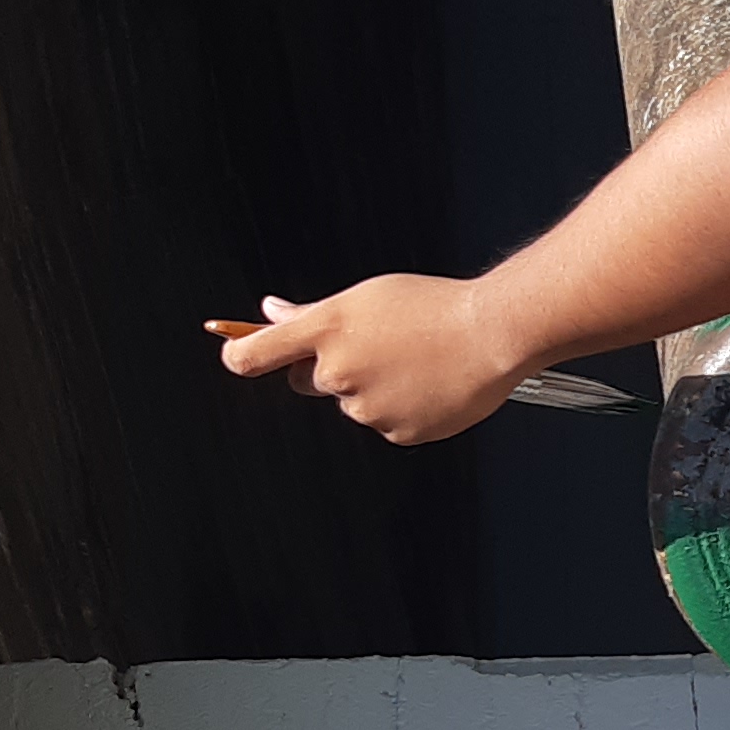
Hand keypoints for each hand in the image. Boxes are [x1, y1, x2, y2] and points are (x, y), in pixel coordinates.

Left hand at [213, 277, 523, 443]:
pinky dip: (401, 408)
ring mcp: (366, 407)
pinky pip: (385, 423)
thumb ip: (310, 313)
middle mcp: (339, 371)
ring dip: (372, 388)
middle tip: (374, 347)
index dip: (237, 356)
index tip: (235, 354)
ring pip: (351, 404)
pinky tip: (427, 384)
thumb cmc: (434, 308)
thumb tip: (272, 311)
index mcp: (327, 330)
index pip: (252, 356)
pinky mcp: (396, 432)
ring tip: (414, 362)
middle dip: (329, 367)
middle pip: (307, 380)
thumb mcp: (366, 297)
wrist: (493, 334)